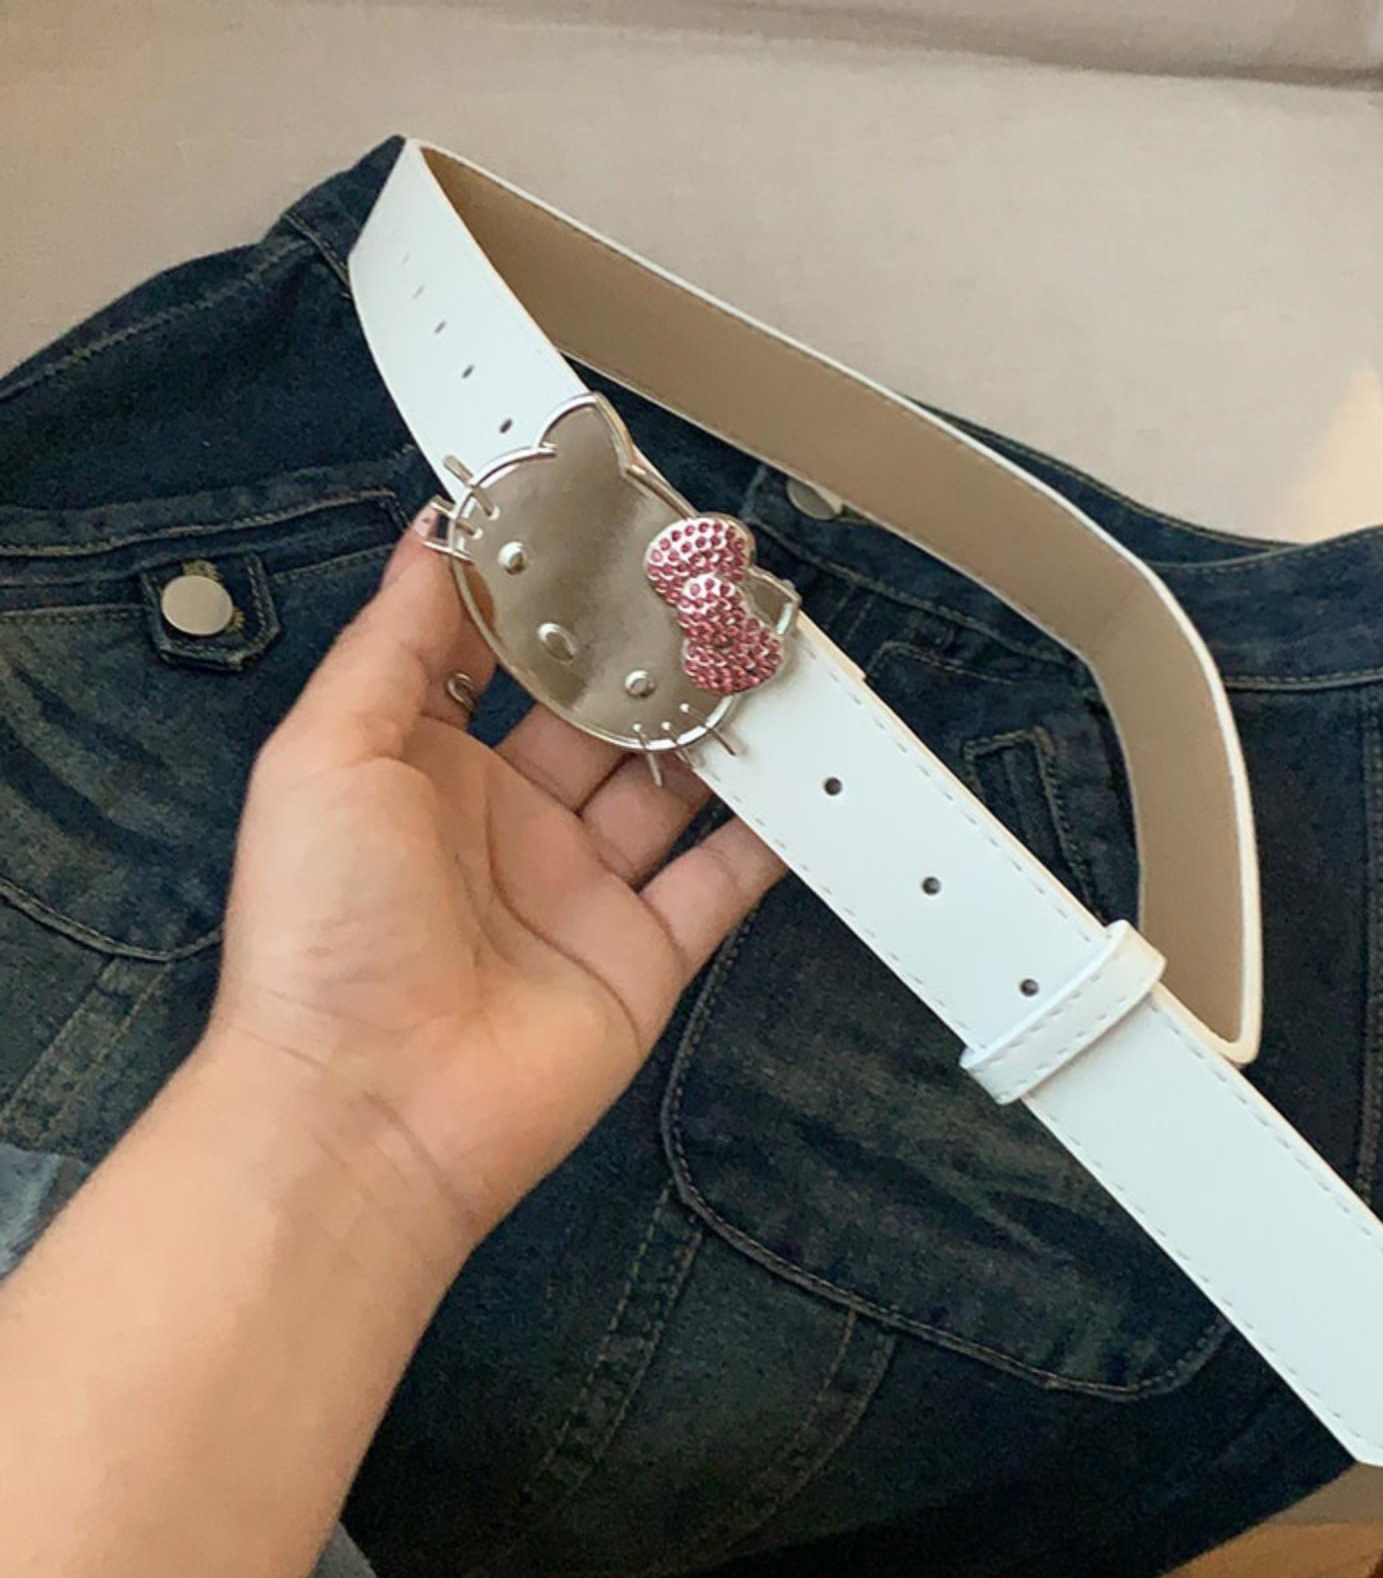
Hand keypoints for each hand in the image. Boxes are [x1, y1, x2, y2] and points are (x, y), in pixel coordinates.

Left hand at [203, 516, 785, 1248]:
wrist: (369, 1109)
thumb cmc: (323, 931)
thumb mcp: (329, 752)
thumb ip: (395, 640)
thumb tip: (433, 531)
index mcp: (427, 766)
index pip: (503, 658)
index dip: (554, 600)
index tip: (608, 534)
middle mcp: (510, 823)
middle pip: (602, 717)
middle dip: (654, 659)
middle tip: (712, 592)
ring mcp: (581, 890)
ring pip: (671, 789)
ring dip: (718, 732)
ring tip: (767, 662)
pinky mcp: (642, 956)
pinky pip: (719, 883)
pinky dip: (767, 838)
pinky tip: (802, 781)